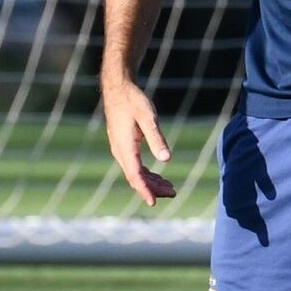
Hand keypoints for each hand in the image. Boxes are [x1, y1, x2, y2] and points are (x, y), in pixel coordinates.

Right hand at [102, 76, 175, 205]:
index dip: (144, 190)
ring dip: (151, 182)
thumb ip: (156, 138)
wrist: (118, 87)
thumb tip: (166, 159)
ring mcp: (120, 149)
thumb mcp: (148, 117)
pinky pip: (134, 166)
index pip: (135, 175)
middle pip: (136, 178)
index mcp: (125, 147)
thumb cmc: (133, 100)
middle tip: (173, 193)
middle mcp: (120, 151)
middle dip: (153, 189)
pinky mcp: (124, 146)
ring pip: (135, 173)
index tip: (153, 203)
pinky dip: (147, 174)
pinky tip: (159, 177)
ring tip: (170, 189)